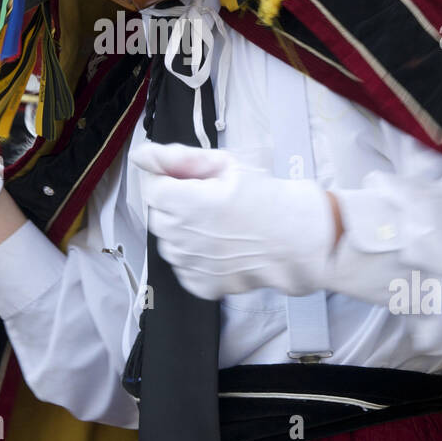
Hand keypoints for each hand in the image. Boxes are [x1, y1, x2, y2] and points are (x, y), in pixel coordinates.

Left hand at [132, 141, 337, 301]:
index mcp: (187, 203)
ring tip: (215, 224)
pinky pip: (183, 266)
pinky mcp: (201, 285)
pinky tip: (218, 245)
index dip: (167, 178)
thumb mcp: (227, 165)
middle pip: (157, 214)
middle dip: (174, 203)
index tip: (189, 178)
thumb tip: (142, 155)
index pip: (152, 186)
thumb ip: (179, 158)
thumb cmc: (268, 198)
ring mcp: (191, 265)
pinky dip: (194, 256)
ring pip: (168, 242)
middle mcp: (182, 237)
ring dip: (182, 230)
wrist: (300, 240)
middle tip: (207, 199)